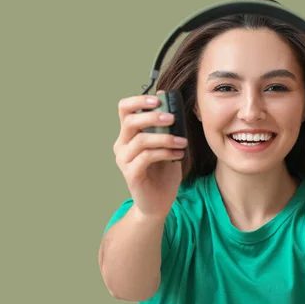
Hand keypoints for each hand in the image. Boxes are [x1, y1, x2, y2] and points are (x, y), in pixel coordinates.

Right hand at [113, 91, 187, 219]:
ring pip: (141, 140)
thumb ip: (166, 130)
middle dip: (152, 116)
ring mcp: (124, 160)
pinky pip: (147, 157)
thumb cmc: (162, 174)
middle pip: (129, 121)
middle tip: (173, 118)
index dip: (139, 100)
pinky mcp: (131, 174)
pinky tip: (179, 155)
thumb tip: (174, 108)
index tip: (159, 99)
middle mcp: (121, 146)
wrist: (158, 204)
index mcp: (128, 135)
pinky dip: (165, 153)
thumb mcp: (166, 147)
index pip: (124, 109)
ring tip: (183, 142)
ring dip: (165, 138)